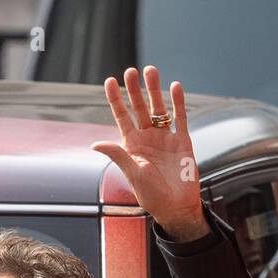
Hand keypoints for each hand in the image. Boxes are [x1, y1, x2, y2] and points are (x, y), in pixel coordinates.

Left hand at [91, 65, 208, 241]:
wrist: (176, 207)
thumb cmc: (152, 195)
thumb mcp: (132, 173)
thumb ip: (117, 155)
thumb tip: (95, 144)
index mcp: (132, 145)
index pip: (122, 117)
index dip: (115, 99)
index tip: (109, 81)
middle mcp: (148, 138)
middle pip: (140, 108)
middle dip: (134, 90)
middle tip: (131, 71)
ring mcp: (165, 138)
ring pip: (160, 108)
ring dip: (155, 90)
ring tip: (151, 70)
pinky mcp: (183, 141)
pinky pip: (180, 118)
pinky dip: (178, 103)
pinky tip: (175, 86)